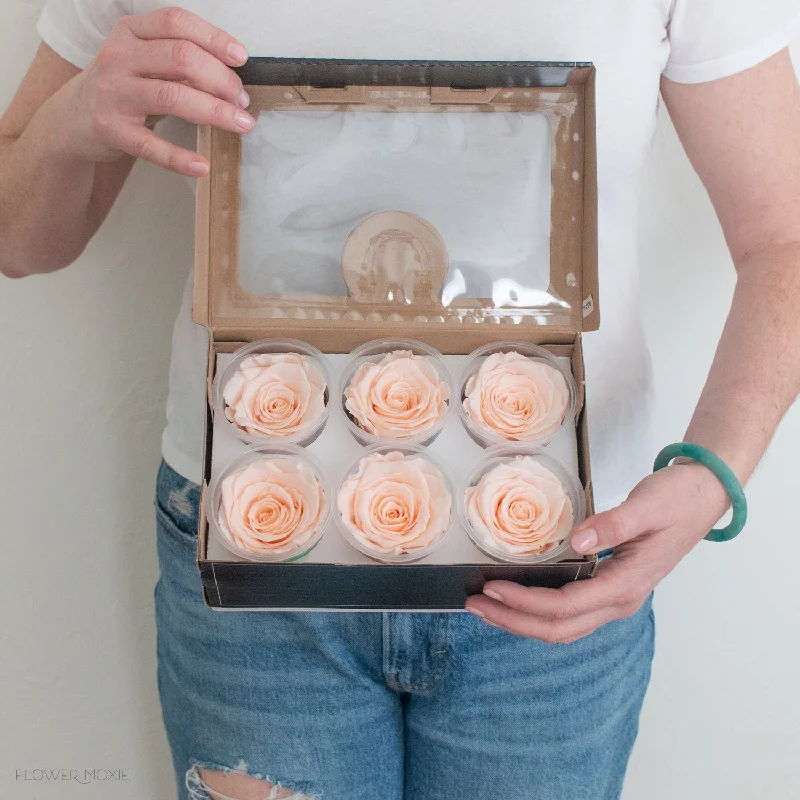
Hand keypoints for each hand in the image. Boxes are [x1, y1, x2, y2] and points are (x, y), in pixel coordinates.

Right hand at [59, 7, 252, 175]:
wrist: (72, 119)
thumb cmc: (122, 88)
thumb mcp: (143, 62)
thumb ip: (179, 63)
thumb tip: (234, 82)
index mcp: (131, 32)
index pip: (176, 22)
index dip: (213, 38)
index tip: (240, 58)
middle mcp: (119, 56)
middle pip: (181, 57)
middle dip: (221, 79)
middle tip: (242, 101)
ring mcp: (113, 93)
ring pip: (172, 96)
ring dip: (214, 111)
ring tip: (241, 124)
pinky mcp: (111, 129)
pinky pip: (151, 146)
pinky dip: (179, 158)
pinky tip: (202, 165)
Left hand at [465, 462, 730, 641]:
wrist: (703, 496)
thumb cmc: (676, 500)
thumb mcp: (647, 506)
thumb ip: (613, 525)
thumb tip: (577, 542)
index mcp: (627, 584)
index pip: (565, 606)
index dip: (525, 601)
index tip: (491, 587)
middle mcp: (620, 600)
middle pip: (559, 627)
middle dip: (514, 620)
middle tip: (474, 605)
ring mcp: (616, 598)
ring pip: (563, 626)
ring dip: (523, 620)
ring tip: (486, 607)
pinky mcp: (610, 588)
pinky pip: (570, 612)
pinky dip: (538, 611)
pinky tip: (518, 598)